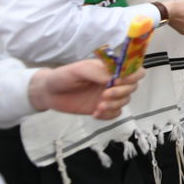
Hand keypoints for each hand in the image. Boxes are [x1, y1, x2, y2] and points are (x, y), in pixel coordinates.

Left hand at [29, 60, 145, 119]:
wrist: (49, 93)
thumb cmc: (63, 76)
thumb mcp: (79, 69)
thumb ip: (97, 72)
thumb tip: (114, 78)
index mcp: (110, 69)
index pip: (134, 70)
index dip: (132, 76)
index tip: (118, 81)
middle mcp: (113, 82)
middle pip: (132, 87)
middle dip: (121, 92)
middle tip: (105, 95)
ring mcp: (108, 96)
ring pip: (125, 101)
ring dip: (115, 105)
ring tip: (99, 106)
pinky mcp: (102, 108)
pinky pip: (115, 114)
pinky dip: (108, 115)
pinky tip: (95, 113)